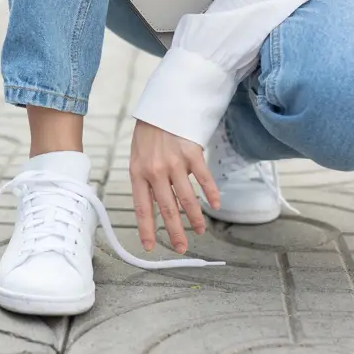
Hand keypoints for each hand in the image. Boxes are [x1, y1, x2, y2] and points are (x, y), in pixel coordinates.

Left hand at [129, 120, 220, 253]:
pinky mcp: (192, 153)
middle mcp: (156, 171)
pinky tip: (216, 205)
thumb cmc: (148, 134)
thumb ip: (145, 181)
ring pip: (187, 198)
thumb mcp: (137, 157)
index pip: (143, 208)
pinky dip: (211, 193)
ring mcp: (175, 163)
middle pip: (168, 209)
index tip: (150, 247)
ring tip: (199, 231)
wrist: (162, 105)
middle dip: (175, 232)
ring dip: (195, 218)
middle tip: (181, 248)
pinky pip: (203, 178)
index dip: (147, 230)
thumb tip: (156, 206)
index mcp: (138, 173)